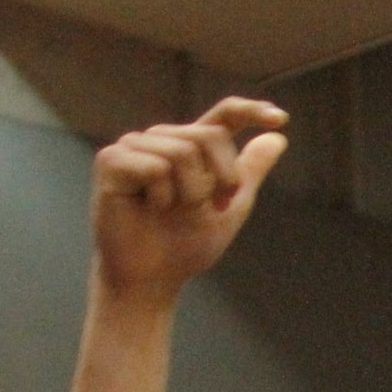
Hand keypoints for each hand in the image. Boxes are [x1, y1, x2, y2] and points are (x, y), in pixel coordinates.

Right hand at [91, 98, 289, 300]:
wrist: (152, 280)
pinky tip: (148, 210)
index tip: (280, 119)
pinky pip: (155, 167)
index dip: (251, 111)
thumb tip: (278, 138)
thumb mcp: (229, 209)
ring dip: (189, 194)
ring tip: (171, 212)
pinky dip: (162, 197)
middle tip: (209, 209)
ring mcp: (134, 146)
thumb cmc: (184, 247)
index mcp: (191, 147)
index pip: (223, 116)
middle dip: (220, 180)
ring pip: (182, 152)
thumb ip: (249, 173)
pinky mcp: (111, 160)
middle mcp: (163, 139)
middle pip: (209, 136)